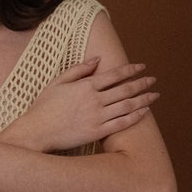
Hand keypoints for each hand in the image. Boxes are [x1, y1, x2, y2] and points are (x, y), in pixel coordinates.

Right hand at [20, 57, 158, 151]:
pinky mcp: (96, 132)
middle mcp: (94, 100)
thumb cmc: (44, 106)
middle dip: (141, 83)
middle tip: (153, 80)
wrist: (36, 131)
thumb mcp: (58, 82)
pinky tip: (144, 111)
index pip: (114, 74)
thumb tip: (97, 59)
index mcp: (86, 86)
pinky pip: (121, 123)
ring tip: (154, 95)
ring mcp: (97, 117)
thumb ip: (79, 69)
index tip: (141, 67)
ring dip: (143, 99)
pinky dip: (135, 116)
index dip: (130, 70)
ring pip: (127, 106)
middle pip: (125, 89)